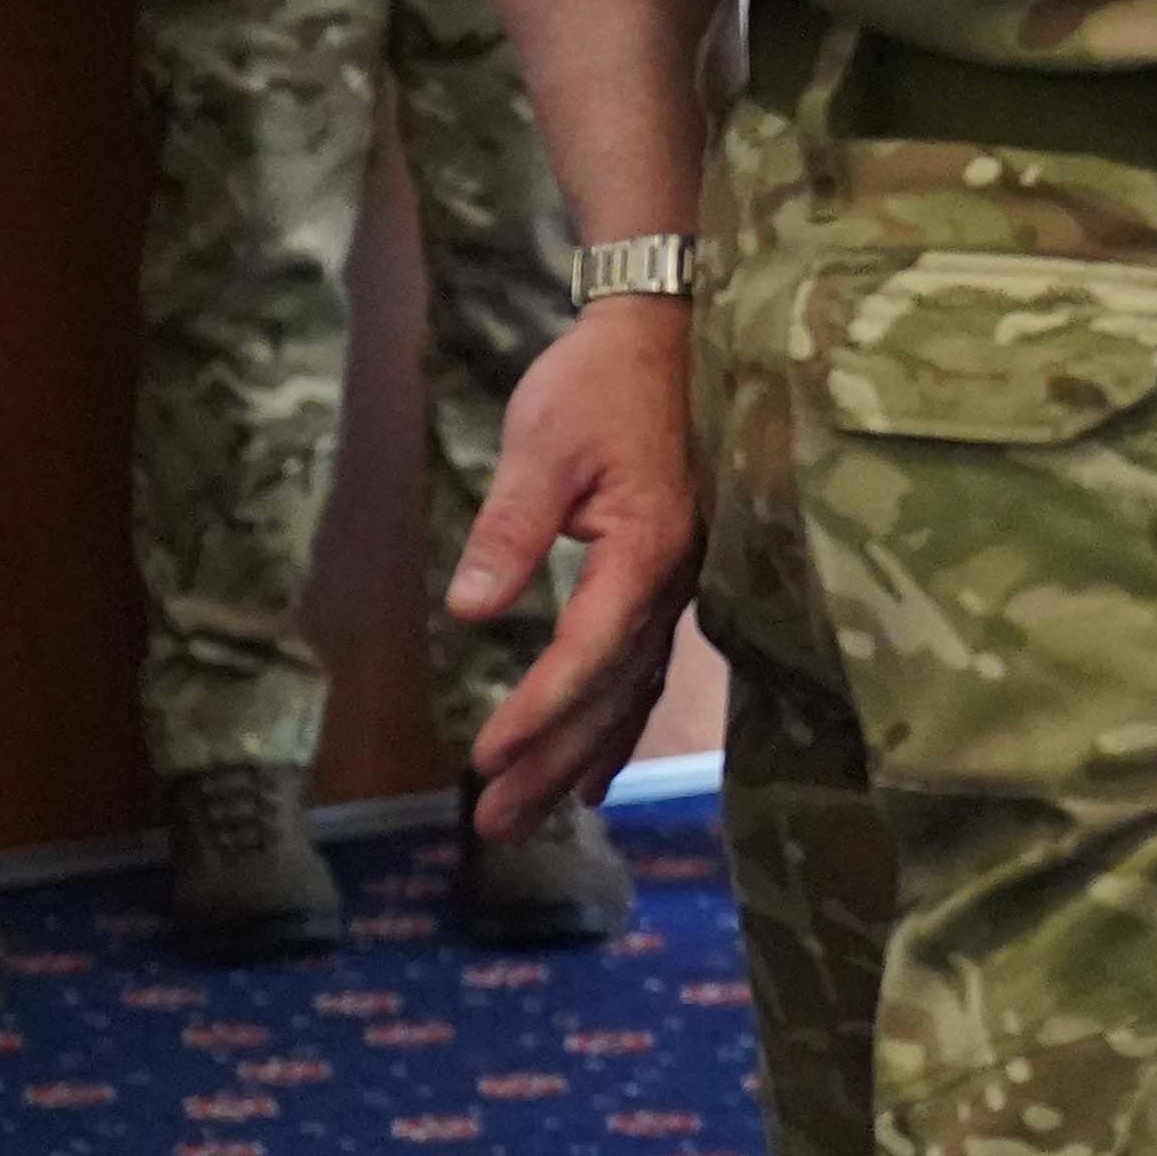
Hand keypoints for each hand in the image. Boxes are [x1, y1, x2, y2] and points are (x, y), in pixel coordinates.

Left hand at [451, 299, 706, 839]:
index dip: (539, 711)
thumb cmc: (602, 381)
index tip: (484, 758)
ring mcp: (684, 581)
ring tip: (534, 817)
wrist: (669, 328)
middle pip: (614, 692)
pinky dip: (618, 722)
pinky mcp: (675, 575)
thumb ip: (511, 527)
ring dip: (581, 756)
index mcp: (649, 547)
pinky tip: (595, 765)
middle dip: (554, 762)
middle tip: (494, 828)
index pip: (589, 652)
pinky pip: (648, 667)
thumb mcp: (542, 444)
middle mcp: (678, 578)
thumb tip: (472, 609)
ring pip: (633, 690)